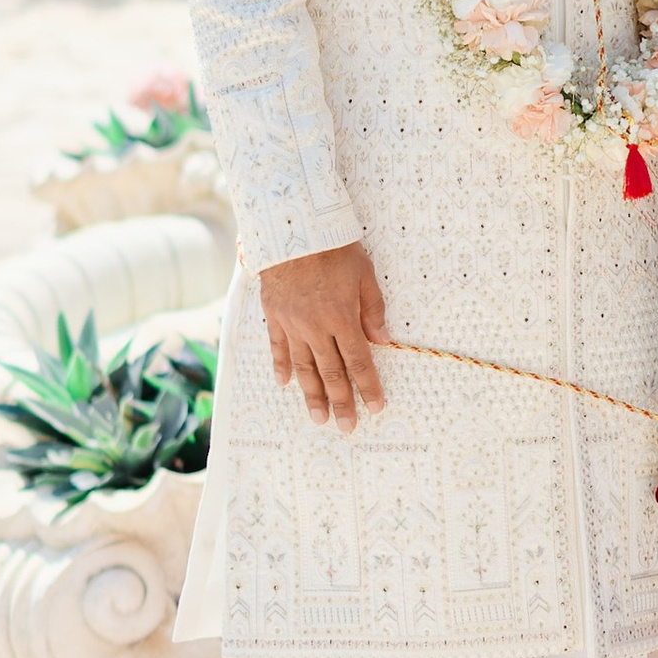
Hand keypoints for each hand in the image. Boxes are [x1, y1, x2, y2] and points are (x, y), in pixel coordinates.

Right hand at [260, 241, 387, 430]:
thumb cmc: (334, 249)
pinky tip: (284, 384)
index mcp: (342, 318)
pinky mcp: (275, 317)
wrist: (293, 230)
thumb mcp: (364, 274)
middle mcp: (317, 328)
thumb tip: (382, 341)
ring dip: (312, 395)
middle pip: (331, 373)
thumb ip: (373, 309)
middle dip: (341, 403)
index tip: (376, 407)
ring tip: (318, 418)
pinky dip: (282, 367)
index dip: (368, 386)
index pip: (358, 361)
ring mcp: (293, 325)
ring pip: (304, 368)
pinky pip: (278, 348)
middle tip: (347, 427)